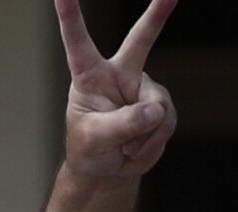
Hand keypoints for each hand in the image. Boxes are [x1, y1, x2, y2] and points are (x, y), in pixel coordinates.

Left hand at [55, 0, 177, 180]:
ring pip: (157, 105)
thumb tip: (156, 109)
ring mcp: (142, 90)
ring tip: (125, 148)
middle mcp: (118, 75)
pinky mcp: (160, 107)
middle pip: (140, 40)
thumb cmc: (89, 150)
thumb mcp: (95, 139)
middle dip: (157, 15)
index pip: (78, 43)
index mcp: (89, 77)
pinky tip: (136, 149)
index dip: (70, 17)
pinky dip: (152, 142)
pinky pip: (166, 122)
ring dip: (144, 135)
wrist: (106, 171)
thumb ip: (123, 124)